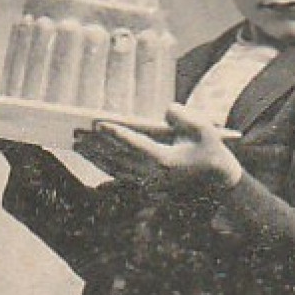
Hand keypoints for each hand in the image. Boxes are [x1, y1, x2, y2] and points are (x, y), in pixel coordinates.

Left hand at [73, 104, 242, 190]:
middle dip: (96, 144)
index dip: (116, 133)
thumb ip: (184, 117)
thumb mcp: (204, 128)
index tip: (98, 123)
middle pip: (118, 158)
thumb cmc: (210, 149)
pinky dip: (103, 165)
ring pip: (115, 168)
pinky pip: (120, 175)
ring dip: (95, 156)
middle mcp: (153, 174)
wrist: (218, 177)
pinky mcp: (147, 184)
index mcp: (166, 161)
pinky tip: (92, 157)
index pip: (135, 145)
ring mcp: (148, 182)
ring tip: (77, 144)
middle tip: (77, 131)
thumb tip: (166, 111)